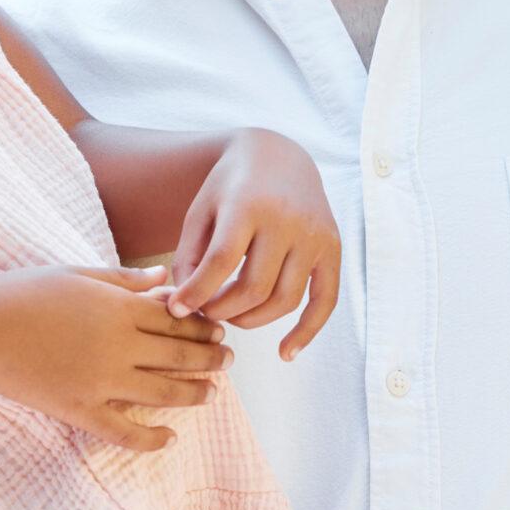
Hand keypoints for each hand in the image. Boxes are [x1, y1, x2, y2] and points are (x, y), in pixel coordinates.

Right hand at [0, 265, 231, 449]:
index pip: (178, 319)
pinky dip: (152, 439)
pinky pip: (124, 432)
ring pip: (164, 393)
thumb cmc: (23, 294)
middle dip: (211, 359)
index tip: (219, 330)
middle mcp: (118, 346)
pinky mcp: (81, 410)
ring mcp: (101, 381)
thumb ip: (125, 280)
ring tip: (212, 393)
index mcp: (119, 309)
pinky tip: (170, 438)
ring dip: (194, 394)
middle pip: (179, 355)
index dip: (204, 326)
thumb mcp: (77, 274)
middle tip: (229, 361)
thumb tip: (165, 278)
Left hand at [166, 130, 340, 360]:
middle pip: (253, 288)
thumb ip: (190, 256)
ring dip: (252, 320)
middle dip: (222, 310)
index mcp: (249, 205)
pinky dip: (307, 332)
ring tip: (232, 317)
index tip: (176, 310)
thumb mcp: (201, 210)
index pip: (221, 262)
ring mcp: (315, 235)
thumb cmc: (231, 187)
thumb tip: (186, 307)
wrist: (279, 155)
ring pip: (284, 300)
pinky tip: (285, 353)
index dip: (196, 293)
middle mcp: (288, 220)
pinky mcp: (332, 248)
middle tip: (206, 313)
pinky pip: (324, 300)